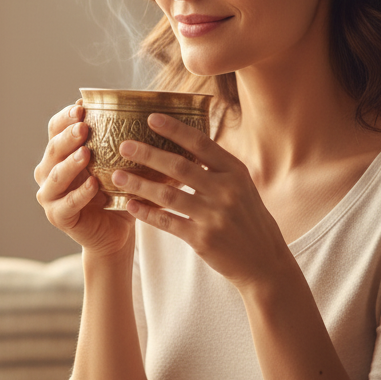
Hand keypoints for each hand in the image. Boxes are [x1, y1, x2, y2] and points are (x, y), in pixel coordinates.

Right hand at [35, 102, 133, 256]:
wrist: (115, 231)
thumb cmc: (115, 192)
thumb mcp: (116, 163)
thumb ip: (117, 141)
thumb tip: (142, 109)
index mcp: (59, 153)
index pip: (56, 128)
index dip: (65, 117)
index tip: (82, 106)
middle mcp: (48, 171)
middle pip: (53, 148)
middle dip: (68, 136)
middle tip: (84, 126)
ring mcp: (50, 195)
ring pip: (56, 175)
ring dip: (70, 163)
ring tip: (85, 153)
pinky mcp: (58, 216)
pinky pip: (67, 204)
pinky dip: (80, 194)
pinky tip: (93, 185)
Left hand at [111, 112, 293, 289]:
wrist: (264, 262)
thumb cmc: (247, 218)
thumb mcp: (242, 187)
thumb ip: (218, 167)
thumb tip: (186, 141)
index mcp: (236, 172)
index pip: (201, 143)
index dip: (175, 129)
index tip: (151, 117)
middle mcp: (226, 191)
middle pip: (180, 166)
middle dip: (148, 154)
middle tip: (124, 145)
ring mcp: (214, 216)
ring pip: (168, 195)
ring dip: (139, 184)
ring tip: (116, 175)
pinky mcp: (203, 239)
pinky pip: (167, 222)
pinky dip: (146, 213)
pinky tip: (129, 204)